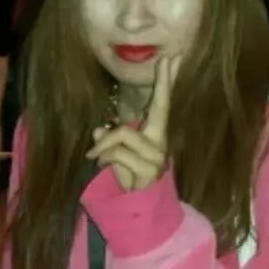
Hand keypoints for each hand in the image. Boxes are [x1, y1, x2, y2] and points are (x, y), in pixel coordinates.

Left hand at [86, 55, 180, 191]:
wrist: (137, 208)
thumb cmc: (127, 179)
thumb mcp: (113, 156)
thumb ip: (108, 140)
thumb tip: (98, 129)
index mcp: (153, 136)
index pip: (161, 106)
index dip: (165, 84)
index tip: (171, 59)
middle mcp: (160, 143)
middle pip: (158, 109)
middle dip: (163, 84)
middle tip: (168, 59)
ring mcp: (157, 156)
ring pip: (123, 134)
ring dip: (103, 146)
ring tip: (97, 158)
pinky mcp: (149, 169)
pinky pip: (117, 153)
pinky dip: (104, 158)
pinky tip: (103, 167)